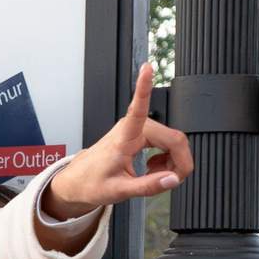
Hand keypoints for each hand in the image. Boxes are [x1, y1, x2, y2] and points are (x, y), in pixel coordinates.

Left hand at [43, 63, 194, 217]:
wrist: (79, 182)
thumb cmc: (92, 182)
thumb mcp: (120, 190)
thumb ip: (148, 186)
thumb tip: (172, 180)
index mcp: (125, 136)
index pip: (138, 107)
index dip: (144, 86)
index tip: (147, 67)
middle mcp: (133, 128)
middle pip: (174, 138)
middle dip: (179, 161)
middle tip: (169, 180)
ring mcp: (139, 130)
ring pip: (174, 142)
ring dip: (173, 162)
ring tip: (157, 177)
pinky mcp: (142, 135)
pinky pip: (167, 144)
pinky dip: (167, 160)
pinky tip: (154, 169)